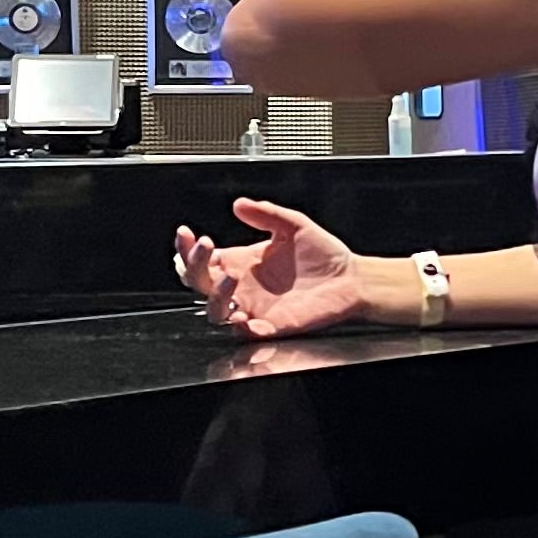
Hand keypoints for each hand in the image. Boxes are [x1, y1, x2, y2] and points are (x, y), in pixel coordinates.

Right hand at [172, 200, 367, 337]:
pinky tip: (242, 315)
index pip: (202, 260)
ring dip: (215, 295)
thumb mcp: (293, 225)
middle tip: (205, 247)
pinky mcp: (271, 325)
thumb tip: (239, 204)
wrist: (351, 278)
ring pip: (215, 311)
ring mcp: (254, 307)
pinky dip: (239, 326)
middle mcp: (242, 286)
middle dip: (193, 265)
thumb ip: (266, 214)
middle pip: (199, 283)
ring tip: (231, 276)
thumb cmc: (323, 255)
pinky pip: (246, 333)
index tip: (187, 233)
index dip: (188, 249)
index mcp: (241, 262)